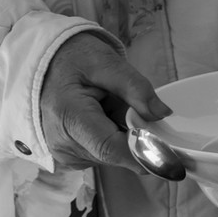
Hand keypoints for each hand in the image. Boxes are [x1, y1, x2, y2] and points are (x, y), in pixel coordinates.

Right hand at [38, 33, 170, 173]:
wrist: (45, 63)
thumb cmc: (74, 59)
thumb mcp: (107, 63)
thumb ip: (136, 88)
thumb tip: (162, 114)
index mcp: (69, 117)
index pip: (111, 148)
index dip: (143, 155)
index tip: (172, 158)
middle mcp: (62, 143)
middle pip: (114, 155)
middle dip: (136, 138)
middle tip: (135, 107)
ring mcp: (63, 153)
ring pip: (110, 156)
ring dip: (122, 136)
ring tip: (110, 106)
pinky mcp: (67, 156)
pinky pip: (101, 154)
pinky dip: (111, 138)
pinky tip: (103, 116)